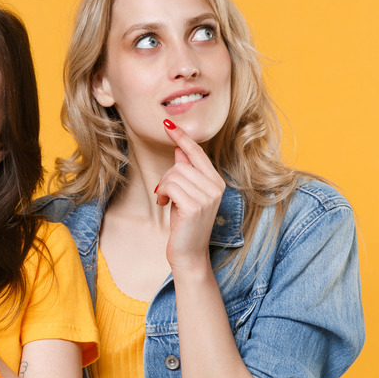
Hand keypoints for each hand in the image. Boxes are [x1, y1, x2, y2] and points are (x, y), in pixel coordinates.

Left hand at [154, 120, 225, 269]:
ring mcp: (208, 196)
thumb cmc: (185, 224)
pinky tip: (163, 203)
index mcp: (216, 182)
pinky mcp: (195, 205)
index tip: (168, 124)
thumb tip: (180, 150)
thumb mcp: (185, 194)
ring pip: (174, 174)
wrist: (189, 253)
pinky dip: (162, 192)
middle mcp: (216, 187)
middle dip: (167, 176)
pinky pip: (171, 185)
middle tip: (164, 192)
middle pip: (181, 163)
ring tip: (165, 199)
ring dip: (163, 186)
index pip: (198, 153)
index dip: (182, 138)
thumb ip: (186, 172)